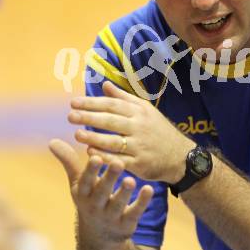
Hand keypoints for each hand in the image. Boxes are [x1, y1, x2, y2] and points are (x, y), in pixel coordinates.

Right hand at [48, 139, 152, 243]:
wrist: (100, 236)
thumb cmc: (90, 198)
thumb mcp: (78, 184)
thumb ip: (69, 162)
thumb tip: (52, 141)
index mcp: (84, 193)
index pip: (86, 181)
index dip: (91, 171)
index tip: (95, 156)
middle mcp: (96, 205)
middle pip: (102, 192)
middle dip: (109, 179)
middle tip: (118, 163)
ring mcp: (111, 216)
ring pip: (118, 203)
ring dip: (124, 192)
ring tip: (132, 180)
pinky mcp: (126, 223)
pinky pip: (135, 212)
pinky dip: (142, 202)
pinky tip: (149, 189)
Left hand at [67, 81, 194, 183]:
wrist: (180, 156)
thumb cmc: (158, 130)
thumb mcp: (146, 110)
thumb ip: (124, 98)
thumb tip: (105, 84)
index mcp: (139, 112)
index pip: (113, 105)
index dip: (92, 103)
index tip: (74, 102)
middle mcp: (139, 127)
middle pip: (111, 121)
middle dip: (89, 118)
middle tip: (70, 116)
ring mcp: (139, 146)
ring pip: (113, 141)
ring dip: (94, 138)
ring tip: (76, 135)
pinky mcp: (139, 164)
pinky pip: (119, 160)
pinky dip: (104, 157)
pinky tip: (90, 154)